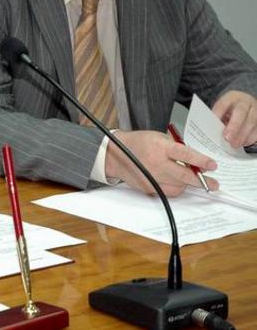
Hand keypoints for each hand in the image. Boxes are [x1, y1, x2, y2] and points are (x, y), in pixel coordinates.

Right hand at [104, 130, 218, 196]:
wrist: (115, 155)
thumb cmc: (138, 143)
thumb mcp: (158, 137)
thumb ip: (176, 147)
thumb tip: (194, 159)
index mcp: (160, 147)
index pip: (185, 155)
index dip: (201, 161)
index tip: (213, 165)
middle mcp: (156, 164)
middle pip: (185, 175)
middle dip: (202, 180)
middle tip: (214, 184)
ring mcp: (152, 178)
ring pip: (179, 186)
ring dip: (188, 183)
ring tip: (192, 179)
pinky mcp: (149, 188)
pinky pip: (169, 192)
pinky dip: (177, 188)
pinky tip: (178, 183)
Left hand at [212, 90, 256, 147]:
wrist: (247, 105)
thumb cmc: (231, 110)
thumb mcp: (223, 109)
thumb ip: (218, 118)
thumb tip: (211, 131)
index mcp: (231, 97)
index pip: (223, 104)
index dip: (218, 114)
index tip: (212, 126)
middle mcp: (245, 102)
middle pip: (240, 112)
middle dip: (234, 126)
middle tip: (227, 138)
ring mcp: (256, 110)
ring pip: (251, 121)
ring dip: (242, 135)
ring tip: (234, 144)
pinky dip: (251, 137)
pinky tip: (244, 143)